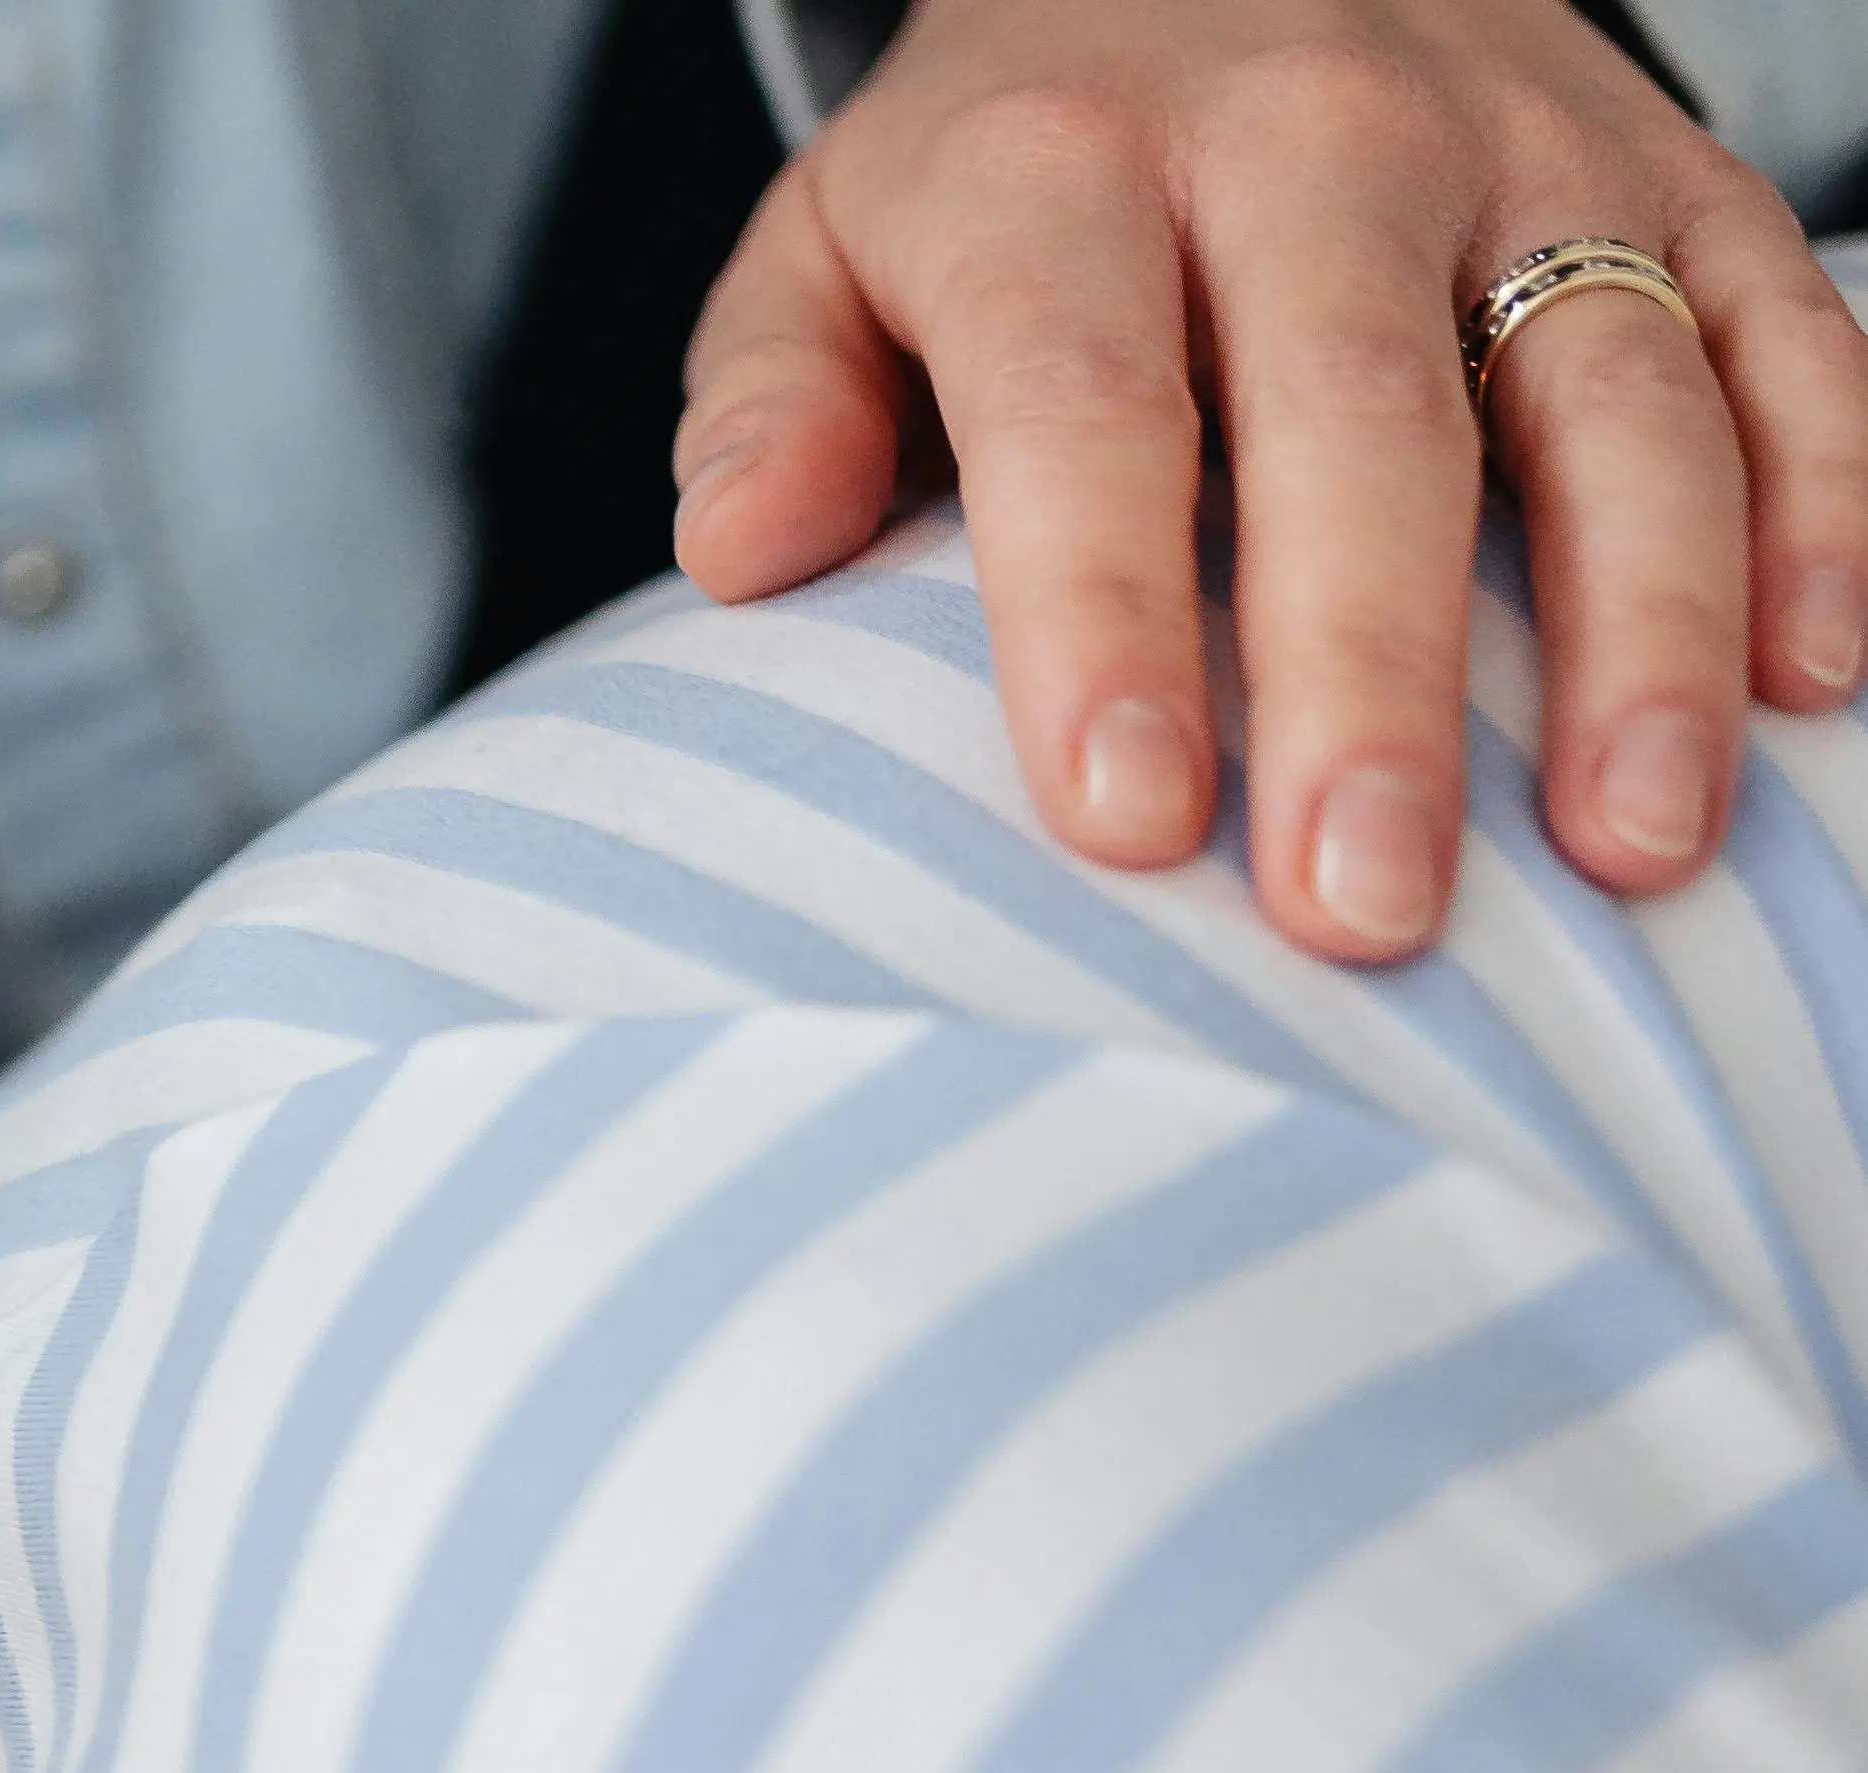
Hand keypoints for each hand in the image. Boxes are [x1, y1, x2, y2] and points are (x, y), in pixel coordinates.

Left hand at [674, 0, 1867, 958]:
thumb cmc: (1006, 174)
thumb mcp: (830, 248)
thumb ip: (773, 397)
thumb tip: (742, 553)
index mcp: (1065, 171)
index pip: (1086, 408)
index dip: (1106, 618)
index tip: (1125, 823)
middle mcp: (1315, 138)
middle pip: (1360, 424)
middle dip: (1372, 677)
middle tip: (1367, 906)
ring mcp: (1527, 152)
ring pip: (1615, 392)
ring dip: (1642, 629)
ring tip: (1628, 851)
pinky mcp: (1682, 180)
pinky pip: (1787, 335)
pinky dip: (1828, 501)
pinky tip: (1820, 684)